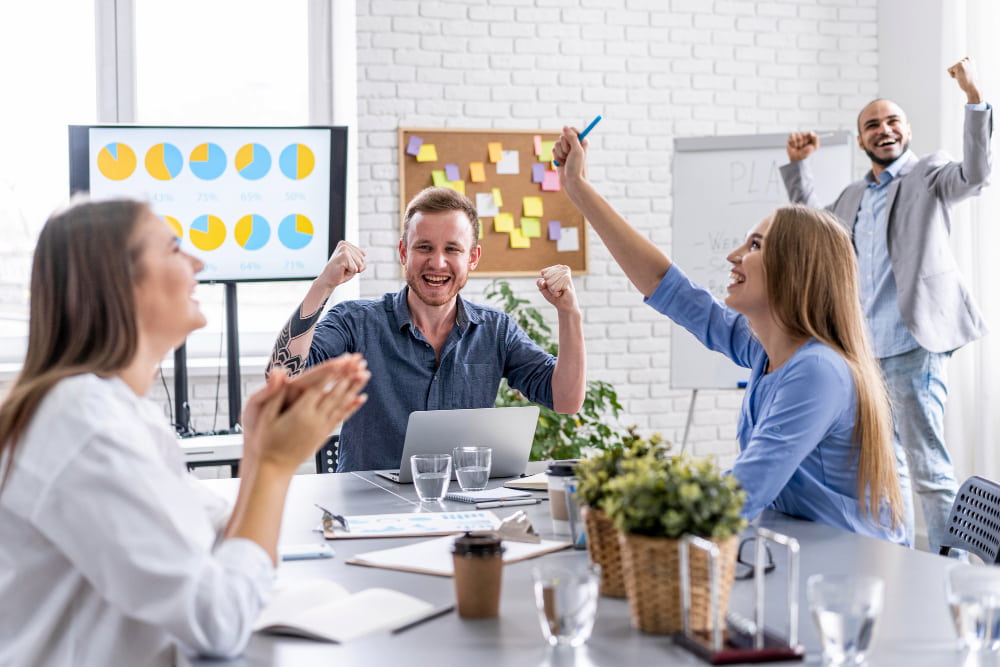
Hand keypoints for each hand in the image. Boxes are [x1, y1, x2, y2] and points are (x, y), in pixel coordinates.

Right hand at [247, 355, 369, 472]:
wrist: (275, 467)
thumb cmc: (267, 442)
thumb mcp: (265, 415)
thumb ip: (274, 393)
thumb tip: (277, 373)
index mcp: (300, 412)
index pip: (320, 387)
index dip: (332, 372)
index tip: (342, 360)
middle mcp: (315, 419)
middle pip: (335, 393)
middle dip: (348, 376)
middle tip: (359, 362)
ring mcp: (322, 427)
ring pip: (342, 404)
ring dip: (354, 388)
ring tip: (365, 375)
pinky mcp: (325, 434)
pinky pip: (342, 417)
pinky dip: (352, 406)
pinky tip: (361, 399)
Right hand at [317, 240, 365, 290]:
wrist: (327, 280)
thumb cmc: (340, 273)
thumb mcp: (354, 265)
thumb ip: (362, 260)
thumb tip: (364, 257)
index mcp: (346, 244)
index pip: (363, 255)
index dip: (357, 265)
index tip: (346, 265)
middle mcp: (344, 244)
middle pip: (362, 259)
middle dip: (356, 268)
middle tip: (344, 268)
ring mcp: (343, 249)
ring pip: (360, 264)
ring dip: (353, 270)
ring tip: (342, 269)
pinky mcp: (343, 256)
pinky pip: (355, 268)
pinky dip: (350, 272)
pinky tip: (341, 270)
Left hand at [536, 264, 578, 312]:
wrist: (565, 305)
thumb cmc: (555, 295)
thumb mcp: (543, 288)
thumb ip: (539, 283)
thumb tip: (544, 283)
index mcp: (557, 267)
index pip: (543, 272)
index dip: (545, 282)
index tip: (553, 285)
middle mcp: (563, 268)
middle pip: (546, 277)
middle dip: (549, 286)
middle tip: (557, 289)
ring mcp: (566, 273)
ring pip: (550, 282)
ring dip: (553, 290)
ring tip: (560, 291)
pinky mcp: (568, 280)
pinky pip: (554, 288)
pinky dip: (556, 293)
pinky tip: (562, 292)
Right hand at [552, 126, 587, 187]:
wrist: (572, 181)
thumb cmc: (577, 167)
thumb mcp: (577, 150)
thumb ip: (571, 137)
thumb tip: (565, 127)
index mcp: (582, 142)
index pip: (573, 130)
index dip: (570, 134)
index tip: (570, 139)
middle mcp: (574, 145)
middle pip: (563, 136)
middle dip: (564, 146)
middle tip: (569, 154)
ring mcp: (566, 151)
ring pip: (557, 144)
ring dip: (560, 153)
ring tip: (565, 160)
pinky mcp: (559, 156)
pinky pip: (553, 150)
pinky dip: (556, 157)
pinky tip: (561, 164)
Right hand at [786, 132, 819, 161]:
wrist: (798, 158)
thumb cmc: (807, 152)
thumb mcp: (815, 146)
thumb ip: (816, 138)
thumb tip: (810, 132)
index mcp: (809, 136)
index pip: (809, 133)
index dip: (808, 139)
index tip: (808, 144)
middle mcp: (803, 134)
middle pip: (804, 134)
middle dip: (803, 142)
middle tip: (802, 147)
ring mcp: (796, 136)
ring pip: (798, 135)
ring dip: (798, 143)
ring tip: (798, 147)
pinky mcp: (790, 138)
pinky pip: (792, 135)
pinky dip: (793, 142)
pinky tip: (794, 146)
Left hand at [948, 57, 981, 104]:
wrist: (972, 86)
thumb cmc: (970, 81)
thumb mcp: (969, 71)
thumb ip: (965, 67)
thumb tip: (965, 64)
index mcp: (970, 59)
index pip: (958, 64)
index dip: (960, 71)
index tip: (966, 74)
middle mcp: (967, 59)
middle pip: (954, 66)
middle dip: (957, 72)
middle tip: (964, 76)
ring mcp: (962, 62)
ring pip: (951, 68)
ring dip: (955, 74)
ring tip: (962, 76)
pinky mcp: (958, 66)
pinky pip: (948, 70)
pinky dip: (952, 75)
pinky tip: (959, 77)